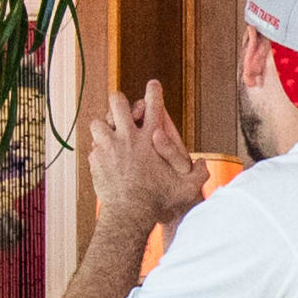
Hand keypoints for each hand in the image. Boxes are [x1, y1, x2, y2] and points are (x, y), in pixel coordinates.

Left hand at [86, 81, 203, 232]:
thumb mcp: (186, 188)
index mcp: (151, 138)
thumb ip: (199, 174)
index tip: (153, 84)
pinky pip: (93, 147)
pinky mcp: (96, 159)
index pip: (154, 105)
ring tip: (109, 135)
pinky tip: (104, 159)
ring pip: (98, 121)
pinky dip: (98, 151)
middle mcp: (128, 137)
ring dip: (103, 127)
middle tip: (120, 107)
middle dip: (118, 101)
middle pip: (116, 102)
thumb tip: (205, 164)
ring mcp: (109, 147)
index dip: (154, 91)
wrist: (130, 213)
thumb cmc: (159, 200)